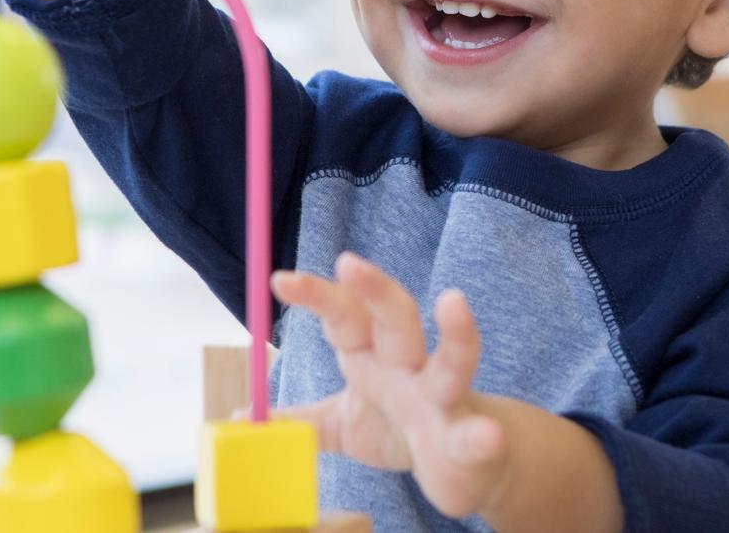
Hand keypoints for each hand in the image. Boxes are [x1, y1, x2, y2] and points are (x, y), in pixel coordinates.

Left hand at [270, 253, 511, 518]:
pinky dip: (481, 438)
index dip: (316, 296)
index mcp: (373, 358)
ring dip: (455, 334)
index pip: (345, 315)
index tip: (279, 280)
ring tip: (453, 302)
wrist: (463, 466)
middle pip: (396, 317)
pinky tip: (485, 436)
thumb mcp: (342, 425)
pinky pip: (475, 437)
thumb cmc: (399, 431)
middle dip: (374, 289)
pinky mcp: (468, 440)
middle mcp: (410, 367)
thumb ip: (301, 419)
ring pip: (451, 361)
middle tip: (347, 263)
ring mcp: (443, 400)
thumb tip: (243, 413)